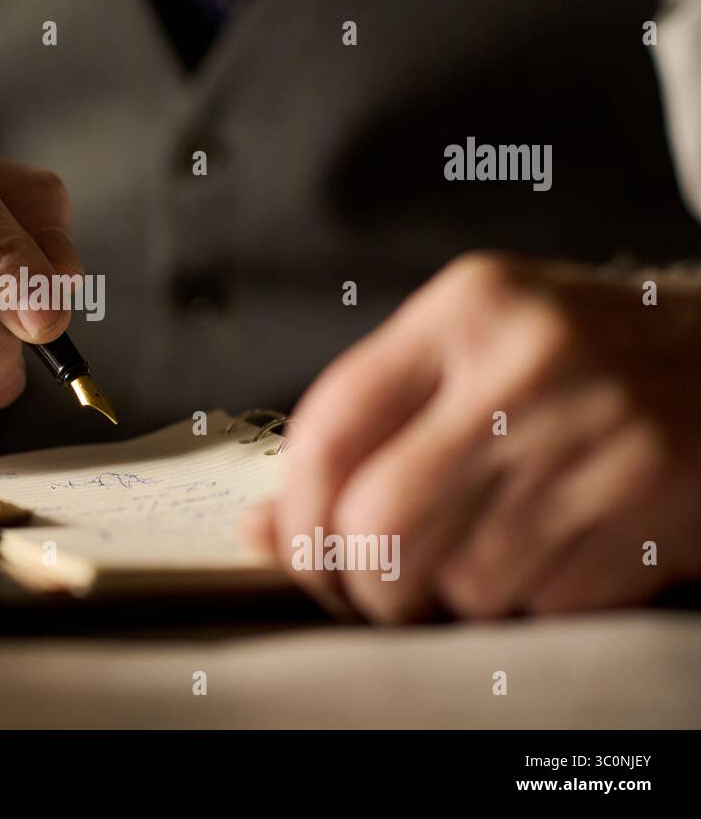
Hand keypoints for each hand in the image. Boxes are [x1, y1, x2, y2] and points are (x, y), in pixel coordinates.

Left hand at [250, 251, 700, 621]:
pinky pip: (540, 602)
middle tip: (372, 589)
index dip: (296, 514)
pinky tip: (550, 552)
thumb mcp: (468, 351)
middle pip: (381, 522)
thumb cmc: (574, 358)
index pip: (329, 429)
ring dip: (452, 596)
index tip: (296, 549)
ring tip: (479, 554)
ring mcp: (597, 437)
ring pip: (461, 580)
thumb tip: (260, 530)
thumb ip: (365, 426)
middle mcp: (527, 365)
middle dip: (361, 583)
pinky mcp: (651, 505)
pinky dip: (526, 601)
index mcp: (466, 309)